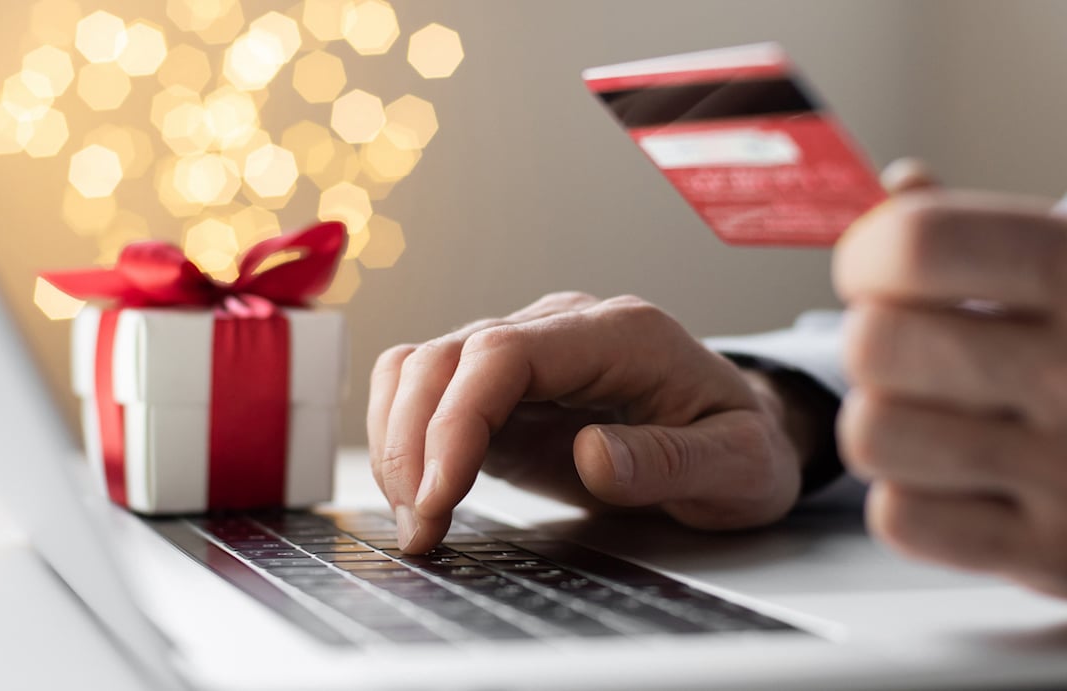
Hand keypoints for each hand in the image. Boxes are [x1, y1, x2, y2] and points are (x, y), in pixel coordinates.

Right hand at [368, 292, 809, 552]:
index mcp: (620, 334)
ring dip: (398, 441)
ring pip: (421, 364)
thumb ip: (673, 460)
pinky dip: (404, 437)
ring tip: (417, 520)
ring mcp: (526, 351)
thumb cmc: (742, 444)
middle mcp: (562, 328)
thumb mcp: (740, 465)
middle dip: (413, 442)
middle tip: (421, 528)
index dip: (456, 420)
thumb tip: (593, 456)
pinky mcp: (503, 386)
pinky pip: (427, 388)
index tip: (440, 496)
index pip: (504, 352)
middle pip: (446, 354)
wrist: (740, 431)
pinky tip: (420, 494)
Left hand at [834, 159, 1066, 596]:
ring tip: (939, 416)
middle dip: (874, 344)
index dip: (868, 255)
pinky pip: (898, 519)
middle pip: (871, 345)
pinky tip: (966, 480)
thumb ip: (983, 230)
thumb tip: (897, 187)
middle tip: (913, 352)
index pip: (917, 246)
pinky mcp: (1051, 556)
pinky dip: (913, 501)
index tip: (874, 270)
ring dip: (886, 424)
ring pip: (870, 436)